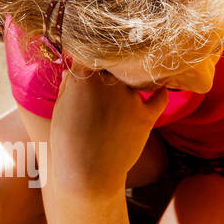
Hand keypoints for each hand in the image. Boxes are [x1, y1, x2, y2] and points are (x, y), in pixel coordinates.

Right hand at [50, 64, 167, 190]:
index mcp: (84, 77)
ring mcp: (130, 99)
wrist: (88, 174)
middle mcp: (109, 83)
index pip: (92, 50)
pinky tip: (161, 85)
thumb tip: (75, 66)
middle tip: (110, 70)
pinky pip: (160, 97)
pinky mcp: (146, 116)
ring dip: (134, 77)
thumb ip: (71, 83)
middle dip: (113, 64)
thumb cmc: (67, 142)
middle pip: (117, 61)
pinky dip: (161, 91)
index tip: (93, 53)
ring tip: (132, 79)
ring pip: (136, 76)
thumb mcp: (62, 107)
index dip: (93, 52)